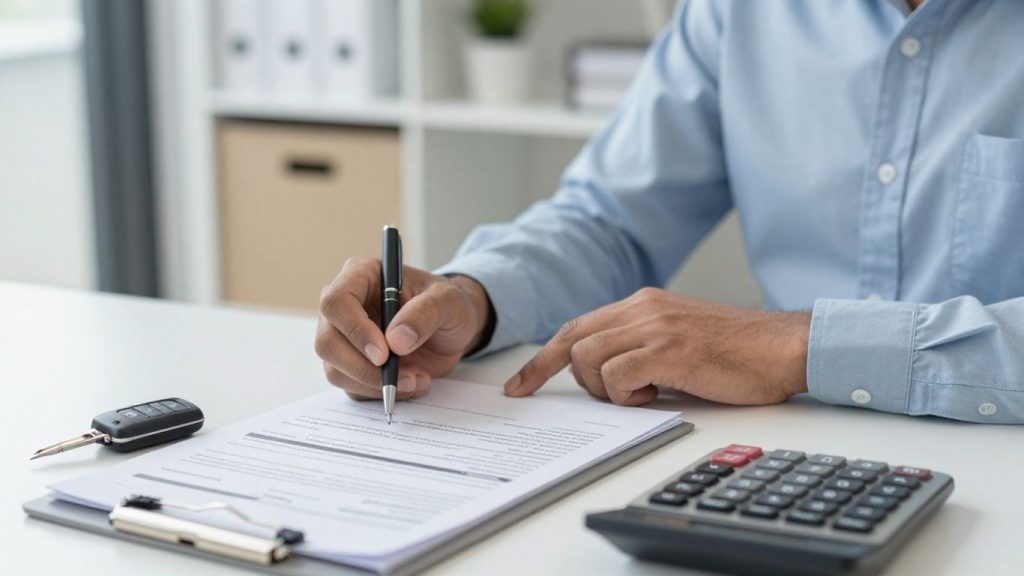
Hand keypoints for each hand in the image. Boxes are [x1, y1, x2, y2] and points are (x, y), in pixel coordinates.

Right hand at [316, 257, 491, 400]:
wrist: (450, 330)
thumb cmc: (446, 305)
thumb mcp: (449, 301)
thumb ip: (426, 313)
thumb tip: (396, 341)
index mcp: (360, 276)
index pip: (336, 302)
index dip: (355, 330)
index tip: (384, 354)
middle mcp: (344, 307)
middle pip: (328, 343)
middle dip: (365, 368)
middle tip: (404, 377)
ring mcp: (343, 338)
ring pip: (336, 371)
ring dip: (377, 384)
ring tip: (418, 379)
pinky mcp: (351, 365)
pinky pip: (352, 387)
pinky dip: (381, 393)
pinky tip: (411, 383)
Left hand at [503, 288, 809, 405]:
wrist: (783, 348)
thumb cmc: (738, 353)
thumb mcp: (678, 341)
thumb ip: (641, 349)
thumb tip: (607, 378)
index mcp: (643, 303)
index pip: (580, 326)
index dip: (545, 355)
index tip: (521, 381)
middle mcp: (643, 307)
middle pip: (572, 338)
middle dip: (543, 369)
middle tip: (527, 393)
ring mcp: (655, 325)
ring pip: (589, 356)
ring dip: (601, 386)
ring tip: (638, 393)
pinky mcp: (669, 348)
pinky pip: (617, 374)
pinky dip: (624, 393)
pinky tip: (653, 394)